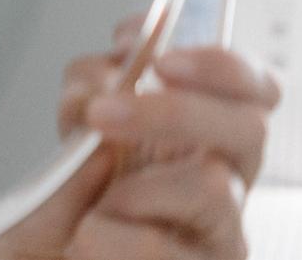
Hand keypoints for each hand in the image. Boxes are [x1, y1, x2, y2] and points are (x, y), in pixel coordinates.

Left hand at [0, 32, 279, 258]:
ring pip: (213, 187)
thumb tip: (98, 84)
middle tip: (102, 114)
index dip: (219, 65)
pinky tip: (90, 237)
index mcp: (202, 129)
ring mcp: (220, 228)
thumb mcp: (74, 129)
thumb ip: (88, 91)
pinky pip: (162, 246)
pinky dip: (110, 237)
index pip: (251, 86)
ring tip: (93, 204)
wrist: (51, 251)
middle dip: (172, 111)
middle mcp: (224, 175)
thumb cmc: (73, 194)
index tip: (162, 60)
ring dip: (131, 188)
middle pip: (248, 126)